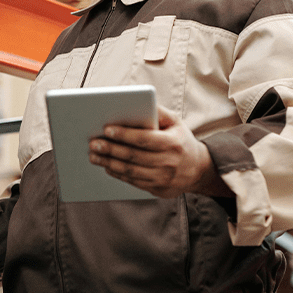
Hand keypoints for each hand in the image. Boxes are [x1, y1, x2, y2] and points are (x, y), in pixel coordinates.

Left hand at [87, 105, 230, 198]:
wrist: (198, 169)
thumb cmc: (181, 140)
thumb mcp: (176, 122)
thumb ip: (159, 112)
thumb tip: (139, 103)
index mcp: (173, 143)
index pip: (145, 139)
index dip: (124, 135)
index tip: (107, 129)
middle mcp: (169, 162)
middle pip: (134, 156)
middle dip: (111, 149)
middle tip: (93, 143)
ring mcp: (163, 178)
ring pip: (131, 171)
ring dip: (109, 163)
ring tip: (94, 156)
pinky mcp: (157, 190)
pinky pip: (133, 182)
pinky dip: (118, 174)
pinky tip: (107, 166)